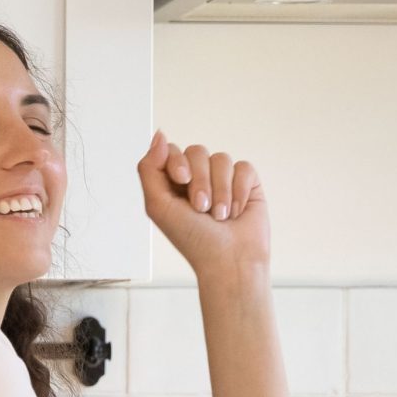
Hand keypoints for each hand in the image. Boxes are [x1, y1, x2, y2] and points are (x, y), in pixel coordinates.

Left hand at [138, 132, 268, 273]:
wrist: (229, 261)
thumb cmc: (192, 240)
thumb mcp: (158, 206)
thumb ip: (149, 169)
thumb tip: (159, 135)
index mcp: (173, 181)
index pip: (172, 150)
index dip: (177, 161)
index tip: (181, 180)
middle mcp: (198, 177)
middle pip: (197, 151)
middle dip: (200, 181)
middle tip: (201, 208)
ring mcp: (223, 179)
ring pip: (221, 159)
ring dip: (220, 191)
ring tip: (220, 216)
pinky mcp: (247, 183)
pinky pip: (244, 168)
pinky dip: (239, 191)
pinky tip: (237, 211)